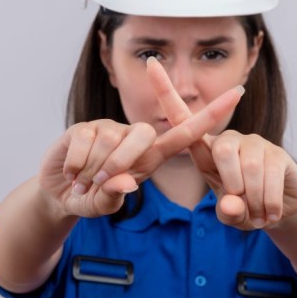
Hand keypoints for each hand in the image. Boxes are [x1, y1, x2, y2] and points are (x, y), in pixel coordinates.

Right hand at [38, 87, 242, 218]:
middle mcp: (132, 137)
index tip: (239, 91)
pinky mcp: (83, 126)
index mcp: (149, 157)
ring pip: (110, 142)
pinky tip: (71, 173)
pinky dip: (76, 165)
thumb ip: (114, 197)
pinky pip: (84, 143)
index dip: (212, 114)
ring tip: (83, 181)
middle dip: (120, 164)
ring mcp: (108, 128)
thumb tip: (125, 182)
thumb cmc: (90, 199)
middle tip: (100, 184)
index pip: (187, 133)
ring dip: (92, 170)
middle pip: (143, 135)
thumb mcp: (103, 206)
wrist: (57, 194)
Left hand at [147, 57, 296, 230]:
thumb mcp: (230, 215)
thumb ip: (226, 212)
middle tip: (240, 207)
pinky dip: (269, 201)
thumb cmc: (244, 209)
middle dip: (231, 185)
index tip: (150, 63)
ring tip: (257, 214)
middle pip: (222, 151)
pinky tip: (270, 213)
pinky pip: (271, 175)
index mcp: (206, 152)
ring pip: (248, 167)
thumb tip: (232, 204)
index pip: (182, 118)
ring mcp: (255, 143)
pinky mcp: (278, 153)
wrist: (280, 211)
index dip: (166, 92)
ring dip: (252, 199)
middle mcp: (229, 140)